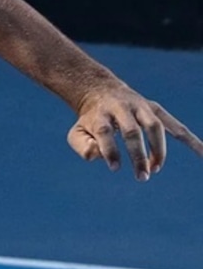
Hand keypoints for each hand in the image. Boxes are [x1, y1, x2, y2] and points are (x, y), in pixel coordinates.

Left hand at [67, 83, 202, 179]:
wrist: (102, 91)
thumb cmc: (90, 120)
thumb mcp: (77, 132)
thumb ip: (83, 146)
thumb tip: (98, 155)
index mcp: (101, 114)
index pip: (105, 132)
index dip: (110, 150)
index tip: (115, 168)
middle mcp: (122, 108)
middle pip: (132, 131)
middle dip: (138, 155)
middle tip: (141, 177)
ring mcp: (142, 108)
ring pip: (155, 126)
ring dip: (159, 149)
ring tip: (154, 168)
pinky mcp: (156, 111)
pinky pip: (176, 126)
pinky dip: (191, 140)